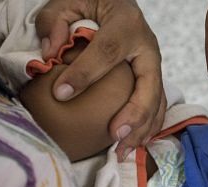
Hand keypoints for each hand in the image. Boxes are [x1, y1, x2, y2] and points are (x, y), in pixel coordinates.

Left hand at [36, 0, 166, 156]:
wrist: (117, 2)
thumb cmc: (92, 3)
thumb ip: (56, 20)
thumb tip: (50, 52)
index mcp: (127, 23)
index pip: (107, 51)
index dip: (85, 74)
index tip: (62, 94)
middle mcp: (148, 46)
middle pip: (148, 85)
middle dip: (134, 114)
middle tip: (114, 135)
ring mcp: (154, 65)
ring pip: (157, 102)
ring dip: (142, 129)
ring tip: (121, 150)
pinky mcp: (154, 79)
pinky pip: (157, 107)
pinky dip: (147, 129)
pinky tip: (131, 145)